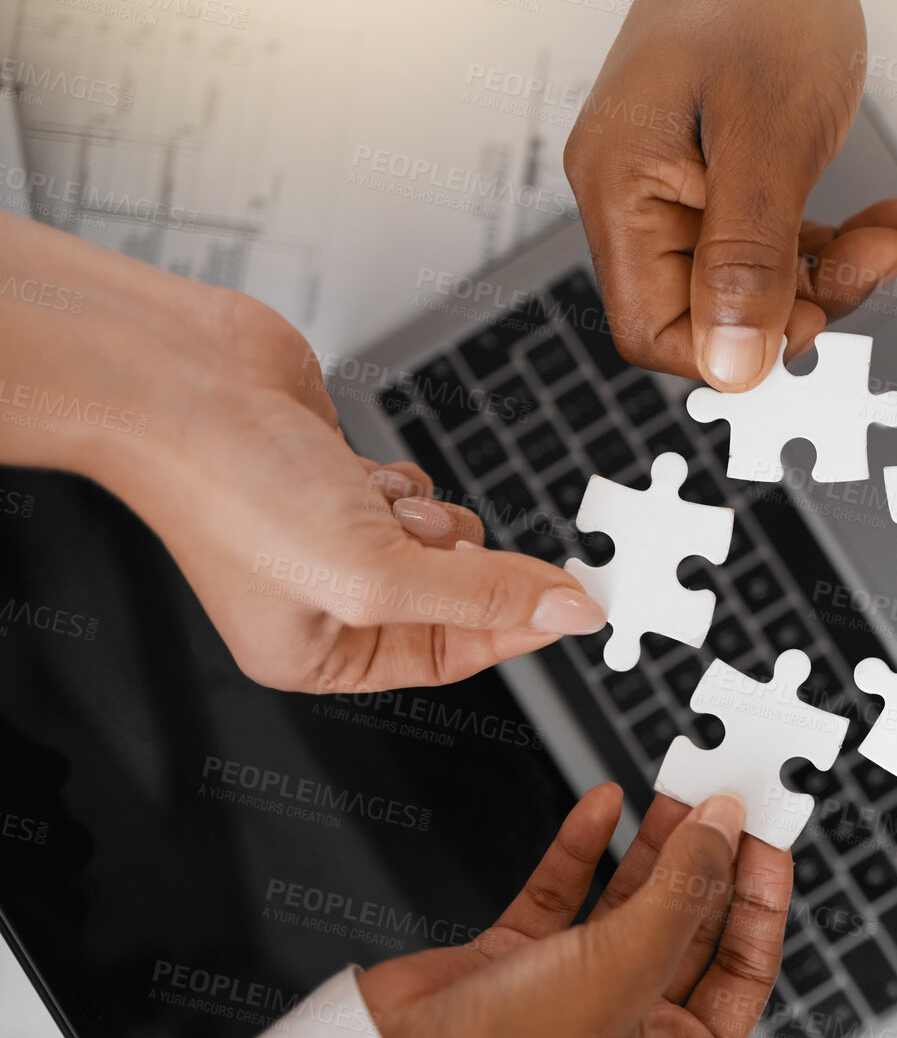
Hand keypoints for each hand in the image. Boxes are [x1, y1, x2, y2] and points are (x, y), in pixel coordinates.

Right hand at [0, 214, 605, 691]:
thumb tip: (567, 613)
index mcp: (314, 654)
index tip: (575, 602)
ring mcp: (332, 536)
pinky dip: (404, 480)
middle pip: (452, 595)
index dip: (516, 628)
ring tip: (374, 502)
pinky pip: (415, 492)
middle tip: (431, 539)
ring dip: (428, 517)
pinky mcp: (340, 478)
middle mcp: (323, 601)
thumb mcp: (377, 572)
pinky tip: (355, 469)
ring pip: (440, 539)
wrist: (179, 382)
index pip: (450, 656)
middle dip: (454, 561)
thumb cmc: (231, 487)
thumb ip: (483, 595)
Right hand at [360, 786, 789, 1037]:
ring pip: (630, 904)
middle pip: (689, 927)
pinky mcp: (516, 964)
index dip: (761, 895)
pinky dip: (583, 848)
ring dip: (652, 845)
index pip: (744, 968)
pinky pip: (565, 894)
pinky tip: (603, 805)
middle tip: (720, 795)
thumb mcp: (625, 968)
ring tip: (674, 788)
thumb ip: (682, 889)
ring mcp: (571, 995)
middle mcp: (628, 1035)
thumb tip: (723, 824)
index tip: (766, 832)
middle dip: (705, 859)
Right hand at [565, 0, 896, 390]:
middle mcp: (634, 194)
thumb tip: (733, 365)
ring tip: (889, 233)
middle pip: (703, 313)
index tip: (811, 320)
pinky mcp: (713, 178)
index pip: (653, 330)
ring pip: (745, 286)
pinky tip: (877, 220)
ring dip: (829, 273)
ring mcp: (672, 187)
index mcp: (622, 186)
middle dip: (800, 302)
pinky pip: (764, 245)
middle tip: (874, 258)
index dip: (733, 349)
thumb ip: (748, 257)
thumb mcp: (768, 135)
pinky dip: (826, 243)